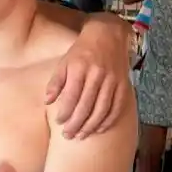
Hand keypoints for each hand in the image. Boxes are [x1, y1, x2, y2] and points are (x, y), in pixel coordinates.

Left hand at [45, 23, 131, 138]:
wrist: (108, 36)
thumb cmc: (81, 52)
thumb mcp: (64, 63)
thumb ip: (56, 82)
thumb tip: (47, 101)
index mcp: (80, 69)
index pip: (72, 96)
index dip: (65, 112)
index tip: (59, 122)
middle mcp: (97, 75)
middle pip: (87, 105)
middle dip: (77, 123)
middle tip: (68, 135)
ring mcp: (113, 80)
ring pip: (103, 109)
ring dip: (91, 125)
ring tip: (81, 135)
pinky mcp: (124, 84)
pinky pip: (118, 106)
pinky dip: (109, 120)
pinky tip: (99, 128)